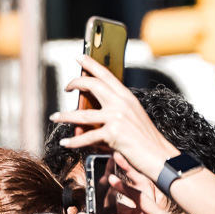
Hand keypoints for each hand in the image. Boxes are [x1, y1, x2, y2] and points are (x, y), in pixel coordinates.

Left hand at [51, 57, 180, 177]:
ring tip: (54, 117)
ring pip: (82, 114)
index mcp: (127, 97)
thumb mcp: (132, 118)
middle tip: (66, 87)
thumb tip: (88, 117)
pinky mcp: (113, 133)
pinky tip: (66, 143)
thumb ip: (113, 113)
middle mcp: (121, 103)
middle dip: (74, 83)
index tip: (79, 57)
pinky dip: (74, 142)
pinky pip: (87, 137)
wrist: (160, 156)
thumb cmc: (146, 140)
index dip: (91, 64)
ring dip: (64, 116)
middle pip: (92, 85)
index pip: (106, 74)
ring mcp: (117, 117)